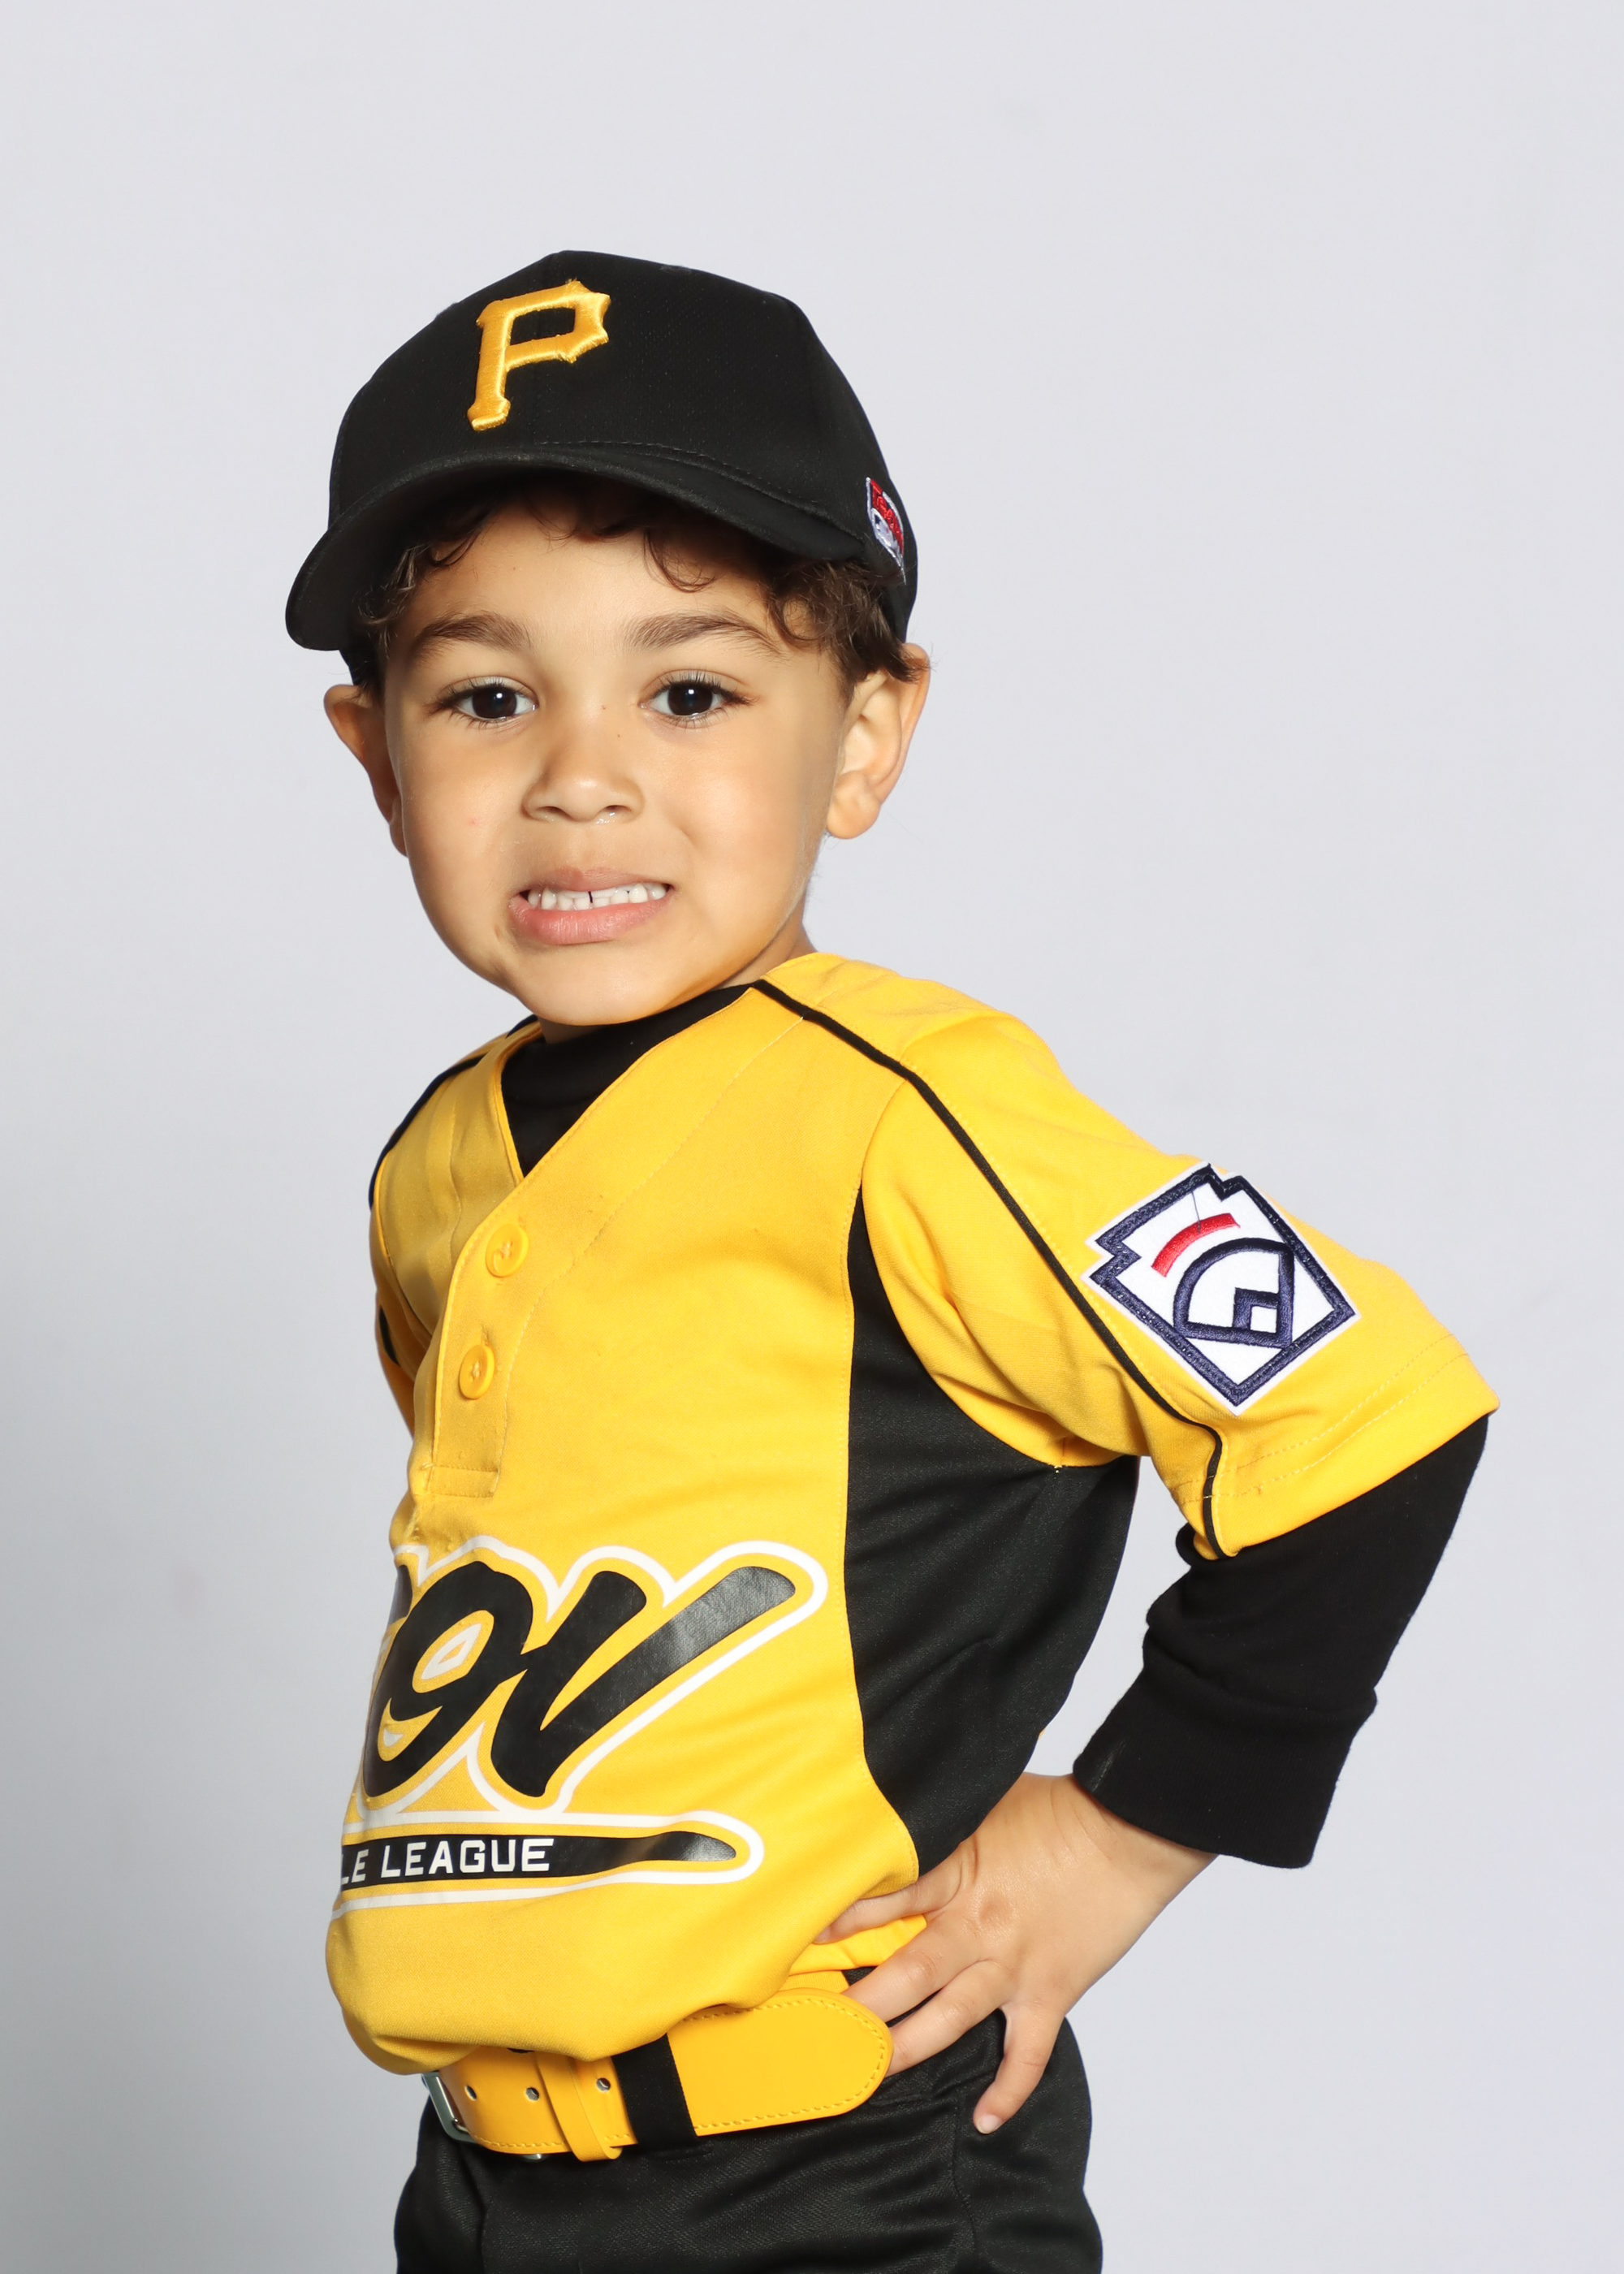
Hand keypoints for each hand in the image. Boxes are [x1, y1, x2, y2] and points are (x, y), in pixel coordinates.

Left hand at [821, 1774, 1210, 2131]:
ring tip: (865, 2073)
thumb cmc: (1059, 1807)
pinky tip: (984, 2118)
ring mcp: (1013, 1965)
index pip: (882, 1902)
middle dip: (859, 2006)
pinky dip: (1008, 2089)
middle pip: (906, 1975)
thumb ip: (939, 1812)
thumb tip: (896, 1798)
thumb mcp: (984, 1795)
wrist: (1129, 1831)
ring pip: (949, 2019)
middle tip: (818, 2031)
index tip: (797, 1941)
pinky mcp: (1051, 1991)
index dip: (837, 1922)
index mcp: (956, 1871)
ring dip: (906, 2049)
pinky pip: (1027, 2054)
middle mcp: (977, 1925)